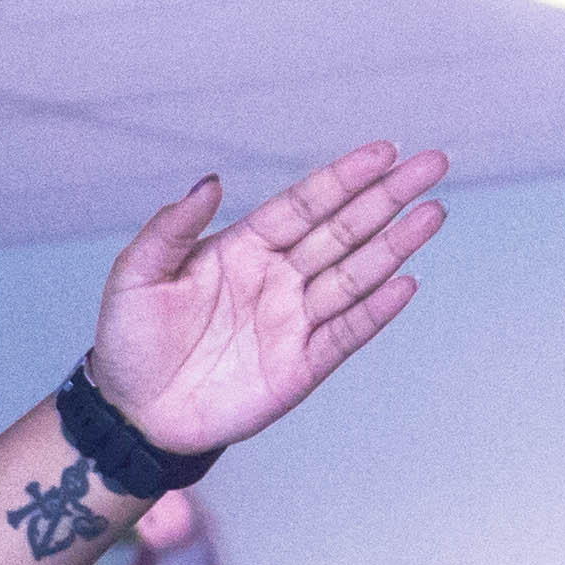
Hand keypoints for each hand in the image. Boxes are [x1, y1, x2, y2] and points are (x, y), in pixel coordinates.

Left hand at [88, 141, 450, 458]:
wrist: (131, 414)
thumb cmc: (129, 340)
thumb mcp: (137, 275)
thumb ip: (171, 228)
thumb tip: (210, 181)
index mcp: (244, 248)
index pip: (305, 204)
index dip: (344, 178)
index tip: (385, 151)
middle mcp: (277, 279)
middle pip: (343, 230)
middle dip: (388, 198)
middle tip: (434, 164)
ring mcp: (293, 322)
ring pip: (354, 276)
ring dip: (394, 246)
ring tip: (433, 212)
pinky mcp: (299, 367)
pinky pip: (345, 333)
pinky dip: (376, 311)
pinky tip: (405, 283)